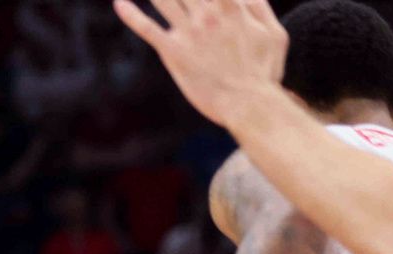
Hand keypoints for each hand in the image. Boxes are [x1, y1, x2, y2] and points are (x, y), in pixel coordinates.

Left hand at [114, 0, 288, 128]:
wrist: (248, 104)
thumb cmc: (264, 70)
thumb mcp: (274, 32)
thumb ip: (259, 6)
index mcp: (233, 6)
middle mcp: (208, 13)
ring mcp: (189, 32)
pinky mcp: (173, 52)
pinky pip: (148, 28)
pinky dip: (131, 14)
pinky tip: (119, 3)